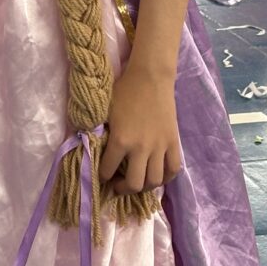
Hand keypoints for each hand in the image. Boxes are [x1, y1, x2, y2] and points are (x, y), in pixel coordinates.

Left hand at [99, 66, 181, 194]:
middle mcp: (140, 148)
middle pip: (135, 184)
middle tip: (118, 185)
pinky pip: (173, 170)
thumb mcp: (106, 110)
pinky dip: (165, 178)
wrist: (150, 76)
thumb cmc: (124, 90)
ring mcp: (159, 147)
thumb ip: (101, 131)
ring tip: (137, 182)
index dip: (103, 176)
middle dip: (123, 188)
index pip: (108, 170)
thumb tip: (92, 146)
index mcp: (120, 140)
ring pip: (154, 181)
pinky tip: (157, 175)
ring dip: (144, 186)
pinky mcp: (173, 143)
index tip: (102, 176)